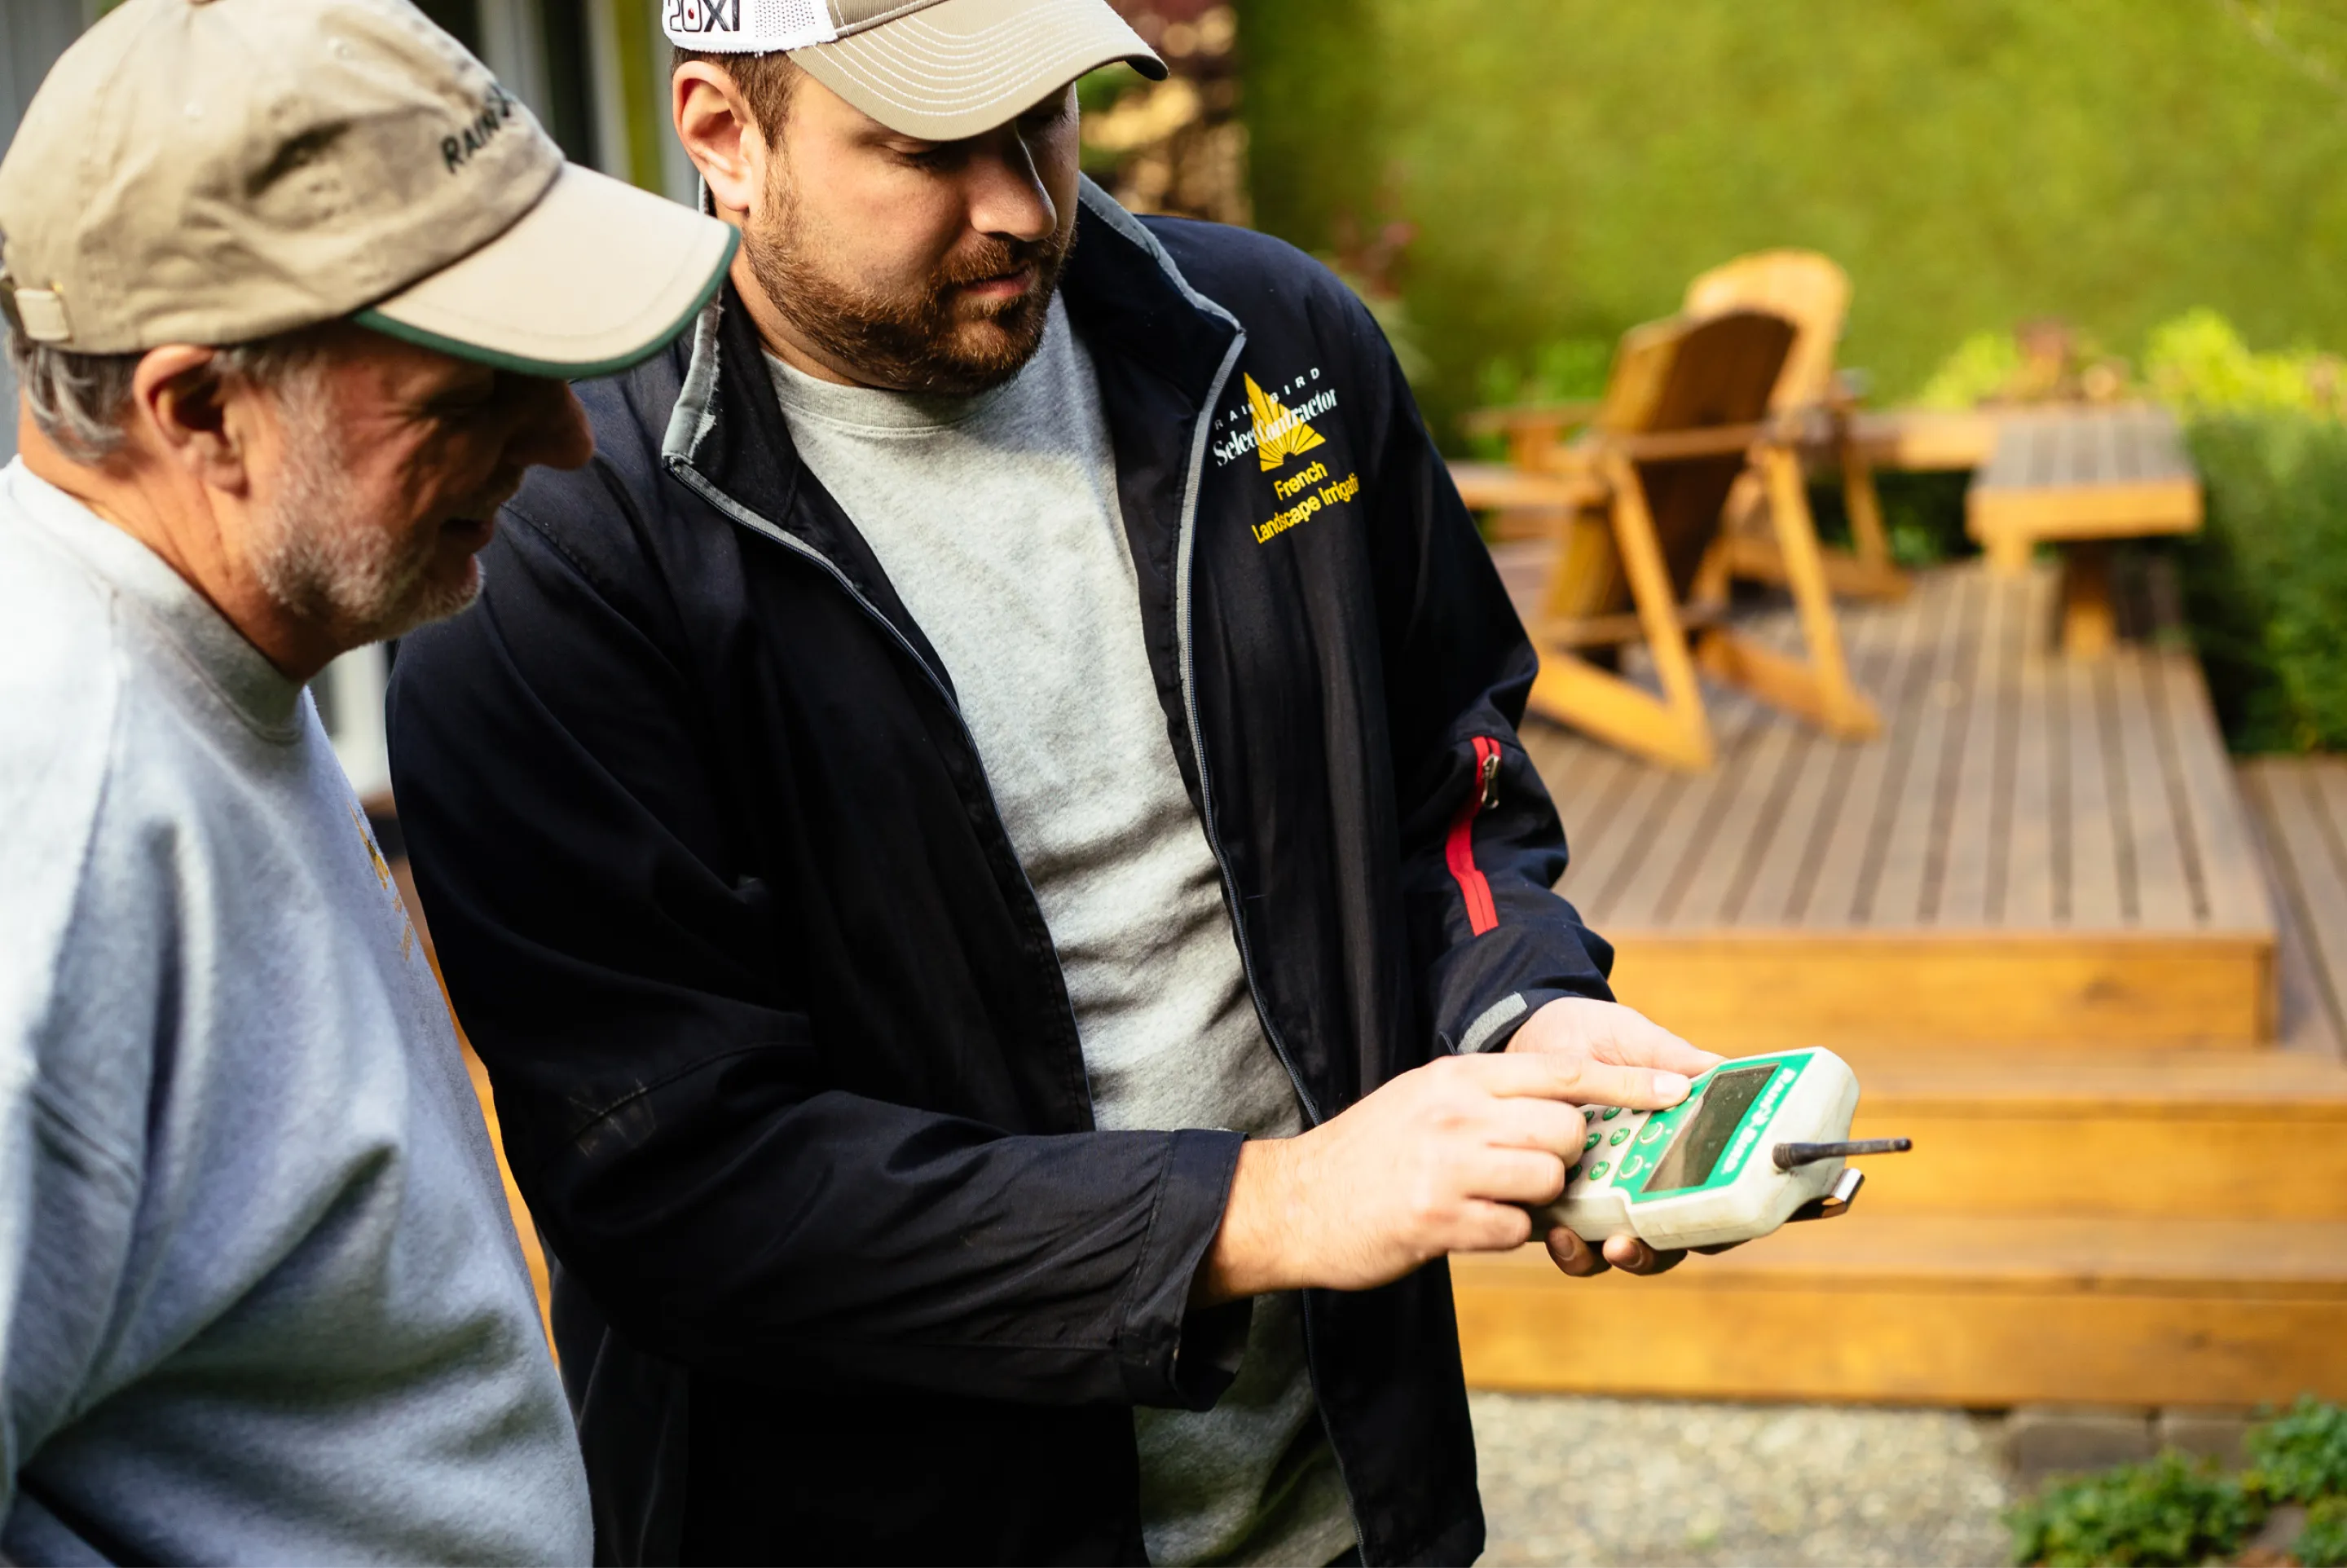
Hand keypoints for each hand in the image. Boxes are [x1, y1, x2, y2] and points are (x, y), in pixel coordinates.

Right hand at [1193, 1046, 1701, 1304]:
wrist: (1292, 1202)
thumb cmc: (1369, 1154)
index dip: (1628, 1083)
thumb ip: (1487, 1102)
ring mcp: (1446, 1165)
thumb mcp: (1425, 1101)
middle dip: (1569, 1160)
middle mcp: (1456, 1112)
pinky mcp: (1437, 1219)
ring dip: (1539, 1202)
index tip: (1679, 1088)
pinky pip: (1514, 1231)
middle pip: (1567, 1130)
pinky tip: (1469, 1227)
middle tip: (1536, 1174)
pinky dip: (1506, 1235)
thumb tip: (1567, 1116)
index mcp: (1459, 1076)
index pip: (1562, 1069)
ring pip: (1548, 1179)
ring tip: (1497, 1201)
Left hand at [1504, 997, 1722, 1277]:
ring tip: (1588, 1241)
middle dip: (1656, 1251)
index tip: (1717, 1227)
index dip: (1727, 1223)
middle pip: (1670, 1238)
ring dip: (1608, 1257)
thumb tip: (1718, 1070)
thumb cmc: (1593, 1035)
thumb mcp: (1635, 1039)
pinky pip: (1569, 1239)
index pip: (1718, 1198)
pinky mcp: (1557, 1199)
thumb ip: (1673, 1058)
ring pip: (1619, 1248)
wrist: (1529, 1030)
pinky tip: (1557, 1231)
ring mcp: (1602, 1193)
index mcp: (1679, 1144)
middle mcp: (1646, 1179)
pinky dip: (1568, 1246)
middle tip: (1632, 1242)